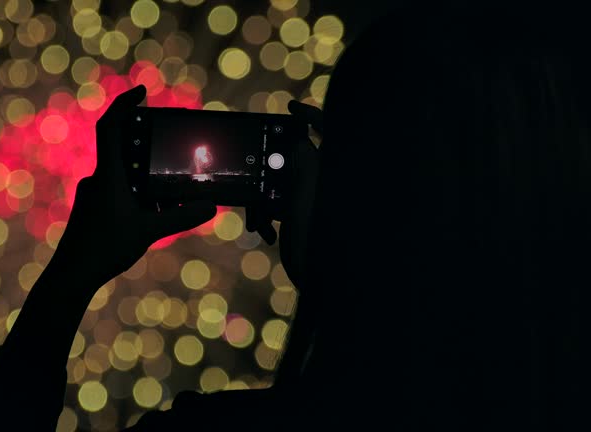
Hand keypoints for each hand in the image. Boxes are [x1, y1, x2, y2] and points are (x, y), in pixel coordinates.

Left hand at [55, 85, 216, 282]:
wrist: (70, 276)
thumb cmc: (102, 249)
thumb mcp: (149, 231)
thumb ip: (181, 218)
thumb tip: (211, 206)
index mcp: (108, 175)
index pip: (111, 126)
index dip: (125, 104)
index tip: (143, 93)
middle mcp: (99, 179)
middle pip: (124, 149)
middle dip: (149, 148)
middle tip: (173, 151)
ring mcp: (95, 194)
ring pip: (124, 174)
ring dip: (146, 179)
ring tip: (169, 196)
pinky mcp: (94, 209)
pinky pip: (119, 191)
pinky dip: (138, 195)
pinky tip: (153, 215)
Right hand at [245, 100, 321, 287]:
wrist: (326, 292)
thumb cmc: (322, 249)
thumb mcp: (308, 205)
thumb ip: (306, 167)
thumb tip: (300, 138)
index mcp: (336, 176)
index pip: (331, 133)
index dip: (312, 116)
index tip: (289, 107)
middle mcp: (327, 184)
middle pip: (297, 158)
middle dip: (270, 170)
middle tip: (255, 179)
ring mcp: (316, 201)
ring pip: (283, 183)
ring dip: (265, 198)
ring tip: (258, 222)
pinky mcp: (305, 218)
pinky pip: (282, 204)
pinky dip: (269, 215)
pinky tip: (266, 234)